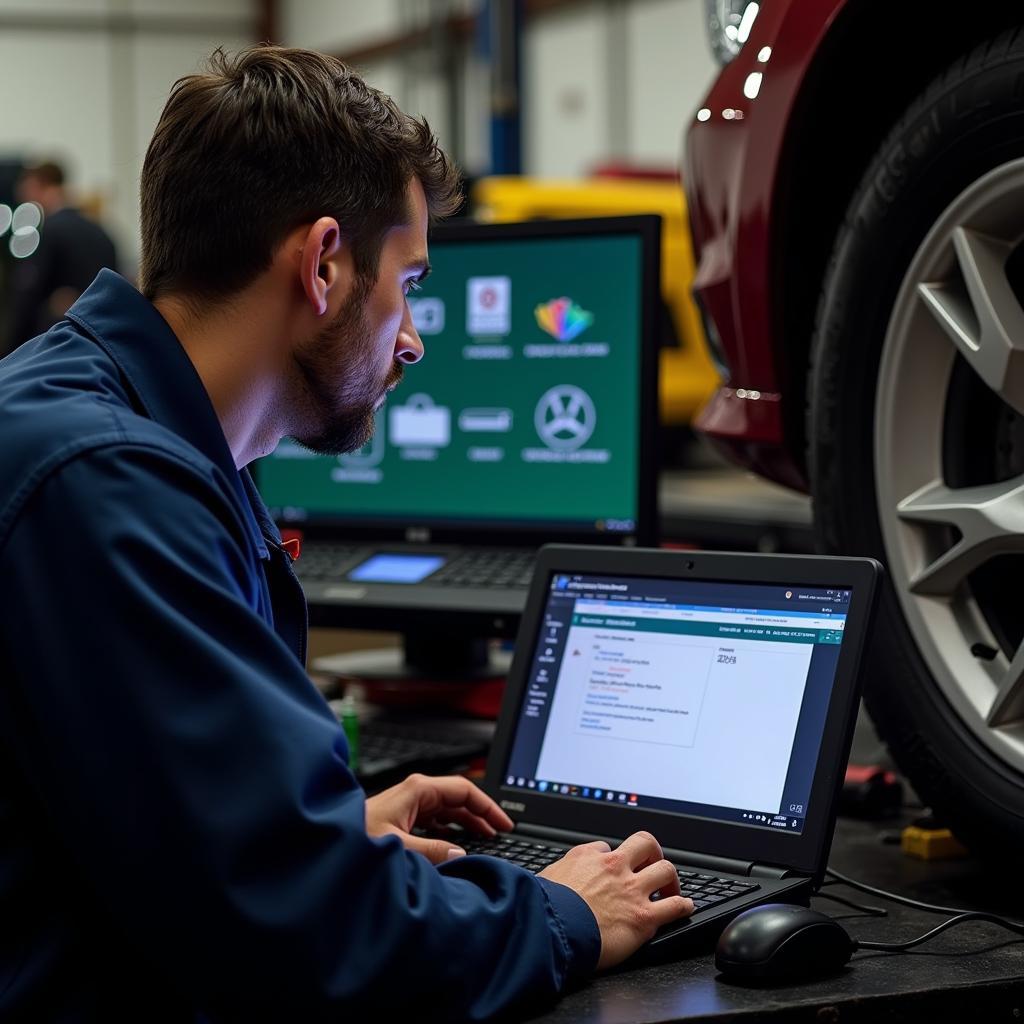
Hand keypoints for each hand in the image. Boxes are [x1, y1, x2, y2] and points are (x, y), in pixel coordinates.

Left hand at [365, 773, 513, 863]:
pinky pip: (434, 821)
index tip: (504, 824)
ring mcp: (408, 805)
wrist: (329, 842)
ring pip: (447, 810)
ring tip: (484, 839)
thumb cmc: (354, 839)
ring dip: (466, 824)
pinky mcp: (401, 818)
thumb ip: (433, 851)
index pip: (464, 790)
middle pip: (458, 799)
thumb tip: (460, 852)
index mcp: (418, 791)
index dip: (488, 806)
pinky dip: (449, 831)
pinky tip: (455, 844)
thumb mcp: (398, 847)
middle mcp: (414, 794)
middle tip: (500, 834)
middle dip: (480, 815)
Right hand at [539, 830, 692, 968]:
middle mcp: (615, 868)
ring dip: (671, 879)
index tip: (614, 870)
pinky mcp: (643, 917)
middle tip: (652, 866)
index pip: (610, 849)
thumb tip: (565, 874)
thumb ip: (564, 870)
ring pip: (666, 870)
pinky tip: (686, 907)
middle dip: (652, 853)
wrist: (551, 929)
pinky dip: (684, 906)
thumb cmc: (545, 907)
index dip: (614, 860)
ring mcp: (632, 891)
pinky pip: (675, 907)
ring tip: (672, 889)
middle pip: (646, 844)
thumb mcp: (547, 876)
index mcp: (589, 856)